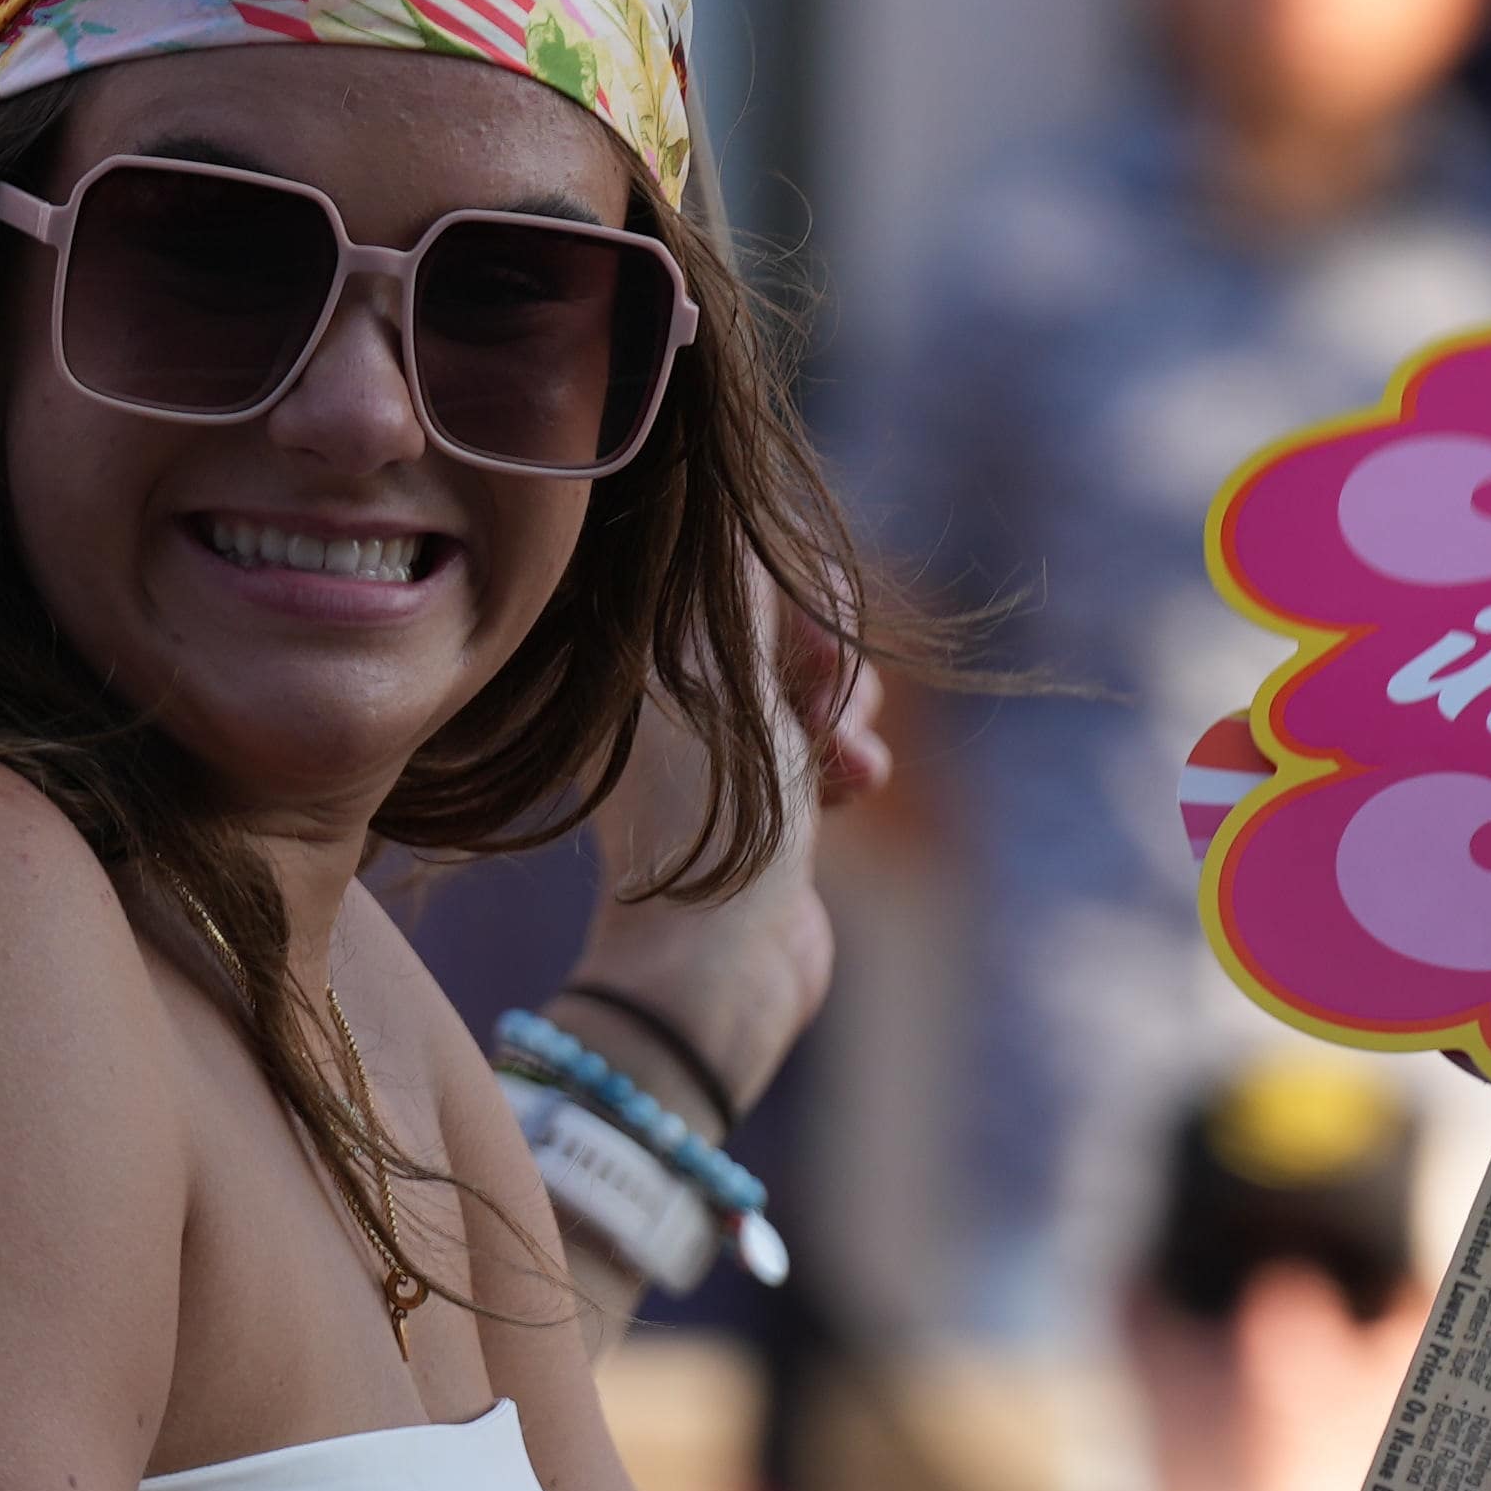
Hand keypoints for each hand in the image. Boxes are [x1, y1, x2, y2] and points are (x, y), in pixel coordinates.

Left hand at [562, 562, 886, 1129]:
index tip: (818, 637)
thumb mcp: (726, 685)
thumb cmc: (711, 827)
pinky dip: (846, 758)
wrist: (714, 974)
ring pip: (813, 681)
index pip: (737, 567)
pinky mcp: (762, 797)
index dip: (800, 591)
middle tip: (826, 705)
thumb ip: (742, 595)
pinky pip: (823, 742)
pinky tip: (853, 789)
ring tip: (845, 763)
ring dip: (847, 713)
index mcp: (637, 656)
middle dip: (831, 658)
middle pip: (782, 618)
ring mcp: (717, 747)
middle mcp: (670, 692)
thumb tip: (736, 516)